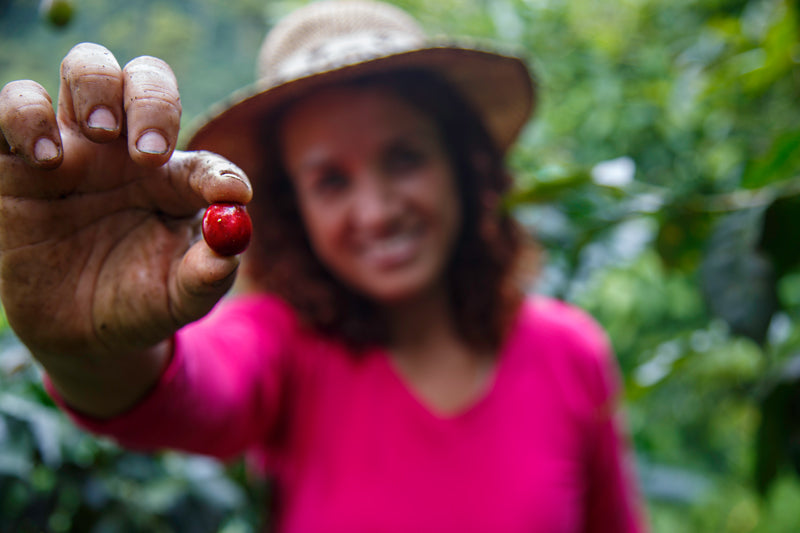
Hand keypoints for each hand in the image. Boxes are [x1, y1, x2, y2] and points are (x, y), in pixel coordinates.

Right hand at [0, 43, 251, 364]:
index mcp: (174, 179)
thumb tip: (233, 243)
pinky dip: (22, 114)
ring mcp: (72, 149)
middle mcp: (126, 151)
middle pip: (144, 79)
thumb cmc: (141, 302)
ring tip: (97, 133)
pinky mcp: (14, 164)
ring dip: (95, 84)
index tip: (228, 195)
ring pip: (84, 67)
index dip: (218, 174)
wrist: (78, 334)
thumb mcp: (181, 296)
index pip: (204, 158)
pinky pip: (6, 110)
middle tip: (149, 154)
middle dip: (152, 99)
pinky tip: (43, 159)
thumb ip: (209, 272)